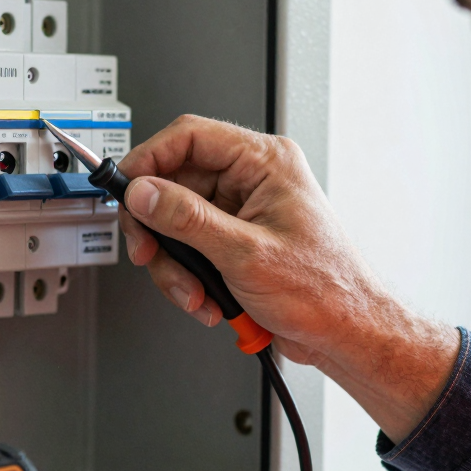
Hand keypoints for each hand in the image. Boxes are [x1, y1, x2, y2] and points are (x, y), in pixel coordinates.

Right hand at [118, 115, 459, 440]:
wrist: (346, 333)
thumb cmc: (325, 289)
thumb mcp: (245, 252)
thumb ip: (187, 219)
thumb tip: (144, 193)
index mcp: (265, 163)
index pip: (190, 137)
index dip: (149, 159)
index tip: (125, 188)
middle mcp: (253, 181)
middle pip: (175, 185)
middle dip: (159, 230)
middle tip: (149, 253)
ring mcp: (243, 213)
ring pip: (177, 224)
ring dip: (176, 266)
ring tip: (195, 293)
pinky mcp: (235, 243)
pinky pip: (191, 250)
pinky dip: (190, 279)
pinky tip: (208, 301)